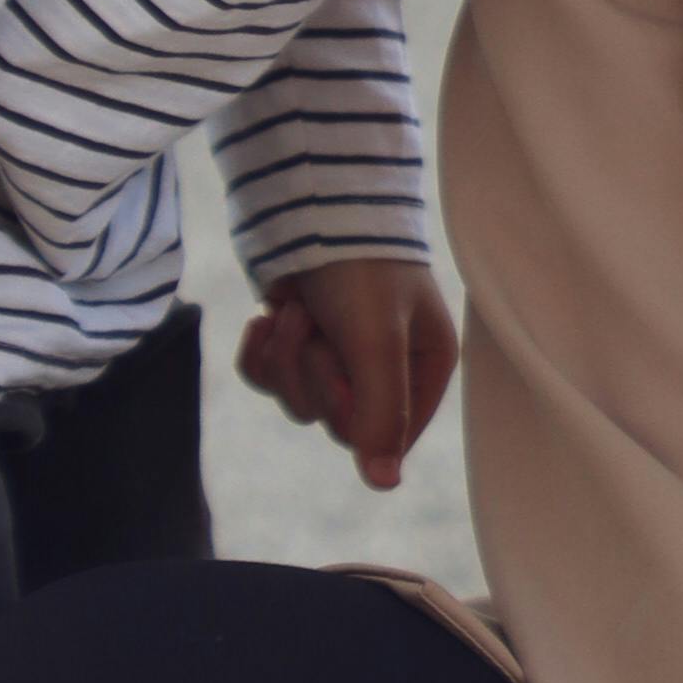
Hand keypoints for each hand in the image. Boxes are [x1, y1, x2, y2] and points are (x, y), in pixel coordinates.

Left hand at [239, 251, 457, 491]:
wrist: (308, 198)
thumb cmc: (359, 266)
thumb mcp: (376, 341)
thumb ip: (382, 412)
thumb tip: (384, 484)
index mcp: (424, 367)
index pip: (387, 437)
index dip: (353, 413)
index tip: (343, 372)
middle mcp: (385, 367)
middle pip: (336, 422)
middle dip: (312, 374)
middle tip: (313, 324)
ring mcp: (337, 354)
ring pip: (298, 403)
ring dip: (285, 357)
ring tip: (291, 309)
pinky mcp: (294, 340)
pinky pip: (266, 379)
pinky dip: (259, 353)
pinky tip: (263, 317)